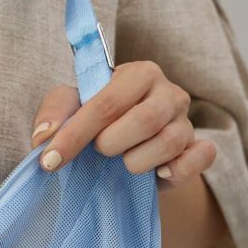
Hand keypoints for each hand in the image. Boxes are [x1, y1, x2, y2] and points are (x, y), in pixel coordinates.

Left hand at [29, 60, 216, 188]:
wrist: (124, 151)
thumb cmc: (96, 121)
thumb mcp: (70, 109)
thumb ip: (55, 113)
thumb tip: (44, 136)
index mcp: (138, 74)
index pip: (107, 103)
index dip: (75, 135)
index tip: (50, 161)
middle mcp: (168, 93)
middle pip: (145, 120)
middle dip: (110, 144)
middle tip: (98, 152)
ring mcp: (186, 121)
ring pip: (169, 142)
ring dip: (136, 162)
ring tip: (123, 163)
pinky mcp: (198, 148)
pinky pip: (203, 156)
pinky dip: (180, 169)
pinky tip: (159, 173)